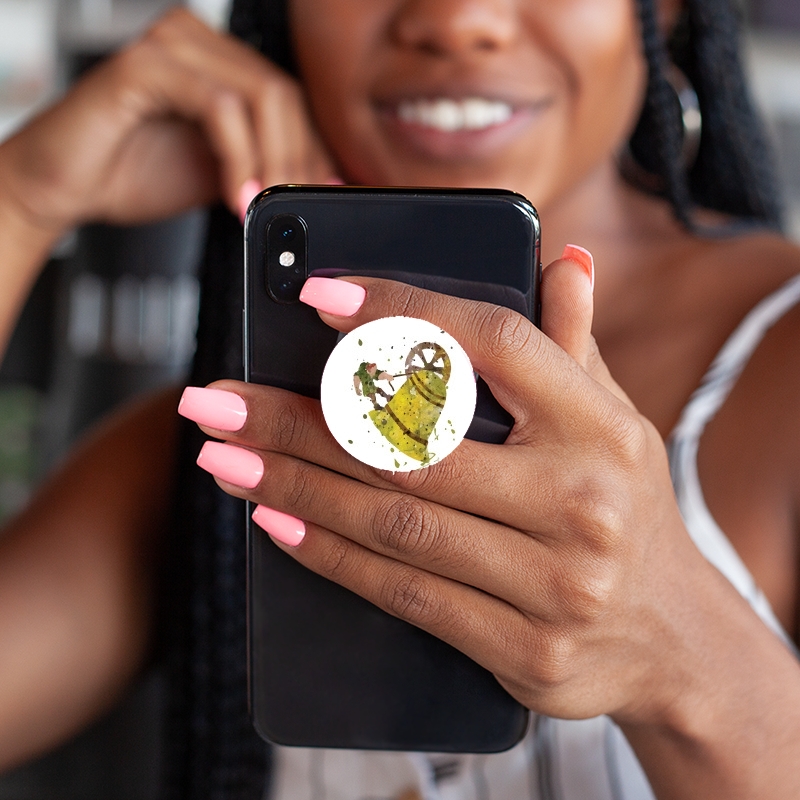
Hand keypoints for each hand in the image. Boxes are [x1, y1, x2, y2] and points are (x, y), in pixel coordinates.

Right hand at [0, 8, 335, 234]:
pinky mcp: (145, 65)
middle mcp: (197, 42)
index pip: (289, 99)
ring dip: (273, 161)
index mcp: (217, 62)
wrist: (64, 186)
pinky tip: (236, 195)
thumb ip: (263, 167)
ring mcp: (170, 46)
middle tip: (293, 207)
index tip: (321, 195)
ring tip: (263, 206)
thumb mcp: (220, 174)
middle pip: (283, 94)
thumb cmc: (131, 173)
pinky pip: (219, 106)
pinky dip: (238, 157)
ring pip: (260, 96)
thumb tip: (315, 183)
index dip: (313, 150)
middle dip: (298, 161)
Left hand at [184, 254, 715, 730]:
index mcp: (602, 425)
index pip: (491, 344)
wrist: (672, 636)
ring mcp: (556, 583)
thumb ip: (572, 343)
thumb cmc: (623, 505)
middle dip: (298, 418)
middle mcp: (582, 500)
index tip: (316, 295)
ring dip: (293, 484)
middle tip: (214, 396)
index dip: (400, 314)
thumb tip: (560, 260)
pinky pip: (406, 595)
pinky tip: (275, 520)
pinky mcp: (526, 650)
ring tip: (221, 454)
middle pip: (414, 445)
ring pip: (395, 523)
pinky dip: (331, 555)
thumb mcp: (614, 419)